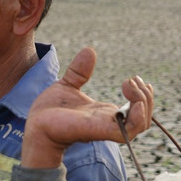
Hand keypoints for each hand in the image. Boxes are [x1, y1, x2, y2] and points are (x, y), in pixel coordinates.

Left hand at [21, 46, 153, 168]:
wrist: (35, 124)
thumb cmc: (49, 111)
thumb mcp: (67, 85)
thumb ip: (80, 71)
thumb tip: (89, 50)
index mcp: (104, 113)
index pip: (136, 111)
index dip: (143, 95)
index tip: (134, 78)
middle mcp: (109, 122)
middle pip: (144, 117)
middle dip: (146, 96)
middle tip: (132, 80)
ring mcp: (106, 128)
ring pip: (141, 123)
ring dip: (143, 102)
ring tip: (130, 84)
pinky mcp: (100, 130)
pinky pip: (129, 129)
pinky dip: (137, 114)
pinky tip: (131, 98)